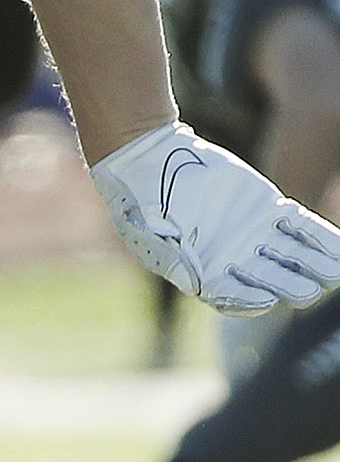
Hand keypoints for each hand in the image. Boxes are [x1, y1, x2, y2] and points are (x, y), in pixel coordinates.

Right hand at [91, 125, 339, 314]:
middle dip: (291, 287)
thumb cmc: (142, 202)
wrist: (152, 161)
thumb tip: (196, 284)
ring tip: (335, 273)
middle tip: (309, 292)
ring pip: (293, 258)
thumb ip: (175, 259)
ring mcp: (255, 236)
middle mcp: (233, 262)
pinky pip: (303, 228)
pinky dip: (322, 240)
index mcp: (202, 275)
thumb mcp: (150, 233)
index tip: (267, 301)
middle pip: (270, 282)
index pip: (232, 297)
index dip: (249, 301)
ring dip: (315, 266)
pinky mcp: (270, 210)